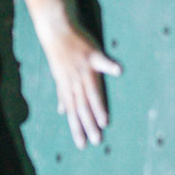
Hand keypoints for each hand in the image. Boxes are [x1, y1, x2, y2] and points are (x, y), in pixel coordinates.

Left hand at [32, 2, 119, 148]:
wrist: (56, 29)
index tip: (82, 144)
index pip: (72, 112)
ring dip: (97, 106)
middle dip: (88, 124)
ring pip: (90, 91)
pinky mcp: (90, 53)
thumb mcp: (59, 75)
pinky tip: (119, 71)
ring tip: (104, 121)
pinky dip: (109, 65)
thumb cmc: (59, 53)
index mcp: (67, 86)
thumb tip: (62, 112)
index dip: (77, 128)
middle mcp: (74, 80)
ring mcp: (82, 67)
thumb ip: (64, 94)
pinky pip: (101, 60)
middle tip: (95, 141)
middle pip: (81, 106)